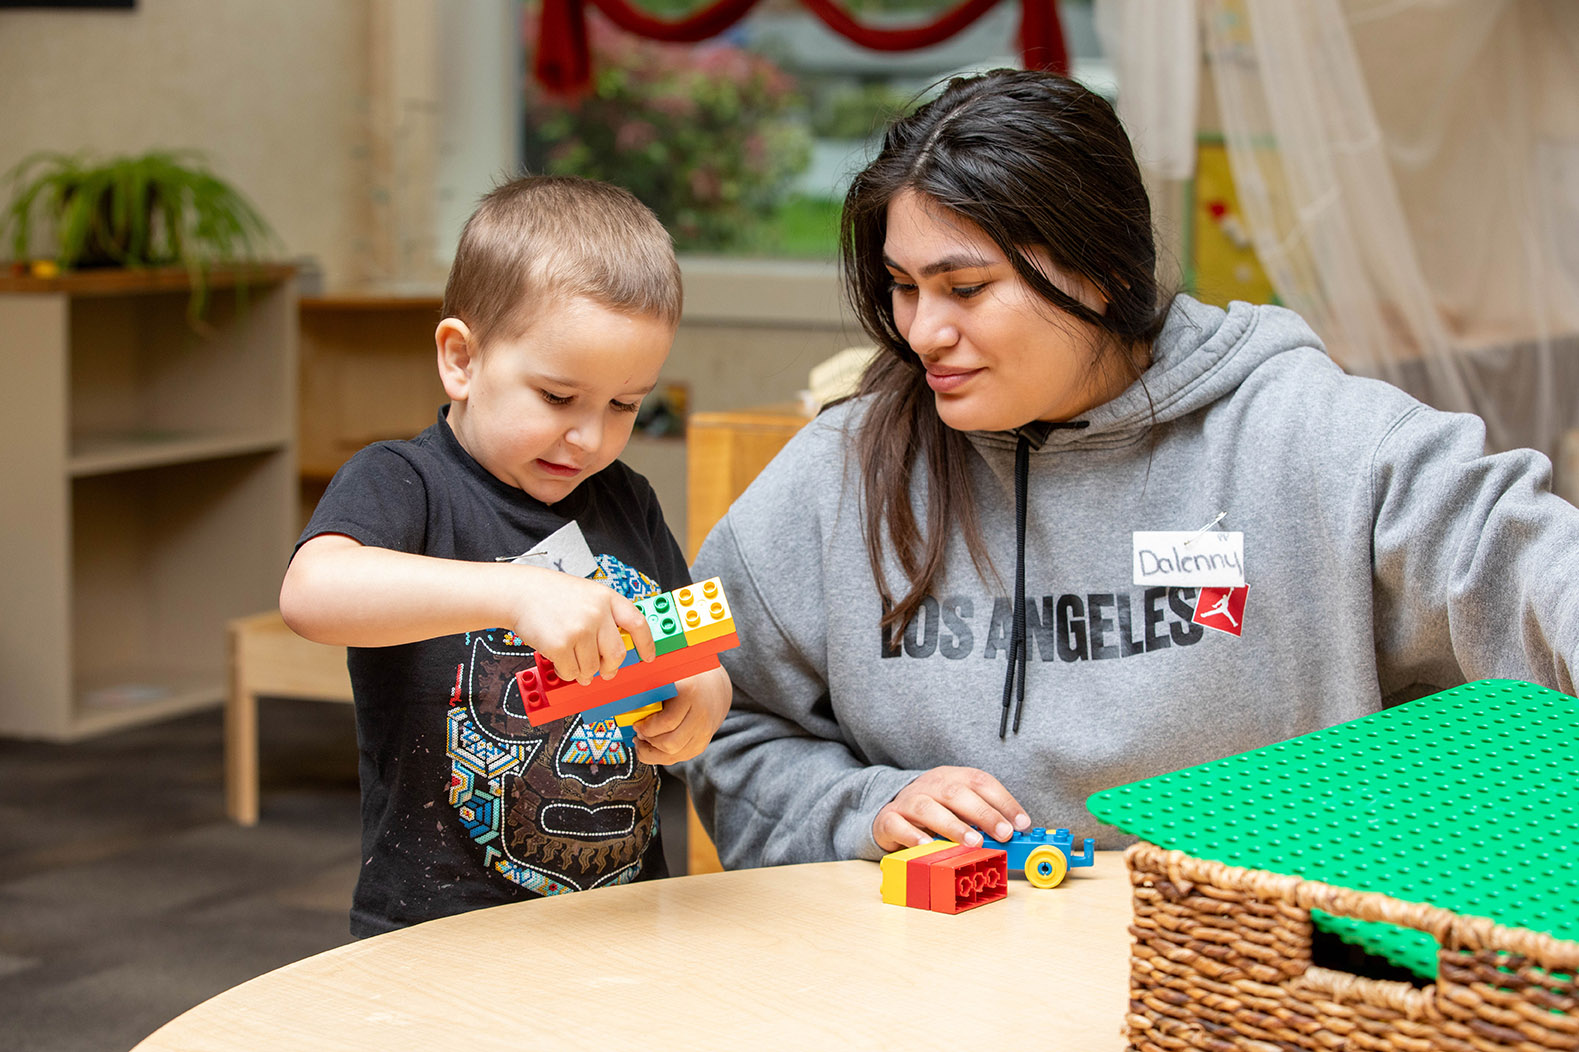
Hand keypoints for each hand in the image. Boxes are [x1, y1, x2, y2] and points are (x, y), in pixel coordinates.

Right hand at [509, 568, 654, 685]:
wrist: (519, 592)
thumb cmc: (551, 595)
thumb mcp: (587, 595)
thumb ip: (605, 617)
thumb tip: (616, 651)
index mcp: (607, 598)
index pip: (637, 623)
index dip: (646, 644)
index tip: (647, 657)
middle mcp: (597, 612)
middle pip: (616, 653)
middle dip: (610, 668)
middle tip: (605, 672)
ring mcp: (579, 629)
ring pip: (592, 667)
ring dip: (583, 671)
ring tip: (572, 659)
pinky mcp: (561, 645)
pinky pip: (572, 672)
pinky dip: (566, 672)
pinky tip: (559, 660)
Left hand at [631, 665, 730, 764]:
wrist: (715, 689)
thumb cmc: (686, 680)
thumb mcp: (669, 676)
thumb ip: (650, 688)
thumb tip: (626, 703)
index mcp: (691, 695)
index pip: (667, 722)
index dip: (646, 727)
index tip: (636, 723)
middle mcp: (701, 717)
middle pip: (670, 743)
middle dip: (648, 742)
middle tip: (638, 734)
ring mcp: (704, 733)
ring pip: (674, 755)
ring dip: (652, 753)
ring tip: (642, 742)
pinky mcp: (702, 745)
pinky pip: (679, 758)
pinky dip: (662, 756)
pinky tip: (653, 747)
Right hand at [872, 766, 1030, 853]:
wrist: (892, 811)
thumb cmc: (935, 811)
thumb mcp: (960, 807)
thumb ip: (984, 818)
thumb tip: (1015, 834)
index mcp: (952, 777)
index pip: (981, 782)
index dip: (1004, 801)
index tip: (1022, 823)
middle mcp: (930, 785)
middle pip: (956, 793)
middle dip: (983, 813)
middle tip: (1003, 833)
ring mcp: (908, 801)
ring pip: (927, 808)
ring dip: (952, 825)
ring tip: (973, 842)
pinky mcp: (889, 819)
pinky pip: (898, 825)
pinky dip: (913, 836)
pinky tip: (929, 847)